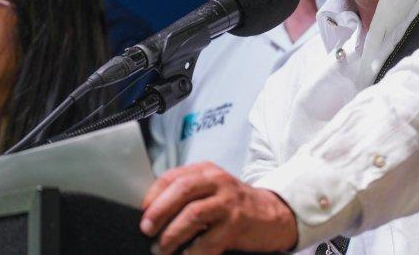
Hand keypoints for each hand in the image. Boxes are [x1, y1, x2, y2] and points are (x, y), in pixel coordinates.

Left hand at [139, 161, 297, 254]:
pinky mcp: (236, 225)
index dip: (154, 194)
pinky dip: (192, 252)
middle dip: (159, 211)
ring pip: (192, 214)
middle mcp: (218, 181)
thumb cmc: (237, 204)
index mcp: (207, 171)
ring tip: (162, 248)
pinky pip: (207, 241)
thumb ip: (189, 192)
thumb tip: (153, 212)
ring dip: (172, 234)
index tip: (144, 211)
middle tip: (147, 229)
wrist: (274, 214)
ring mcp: (229, 203)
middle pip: (181, 190)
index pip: (173, 176)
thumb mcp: (214, 188)